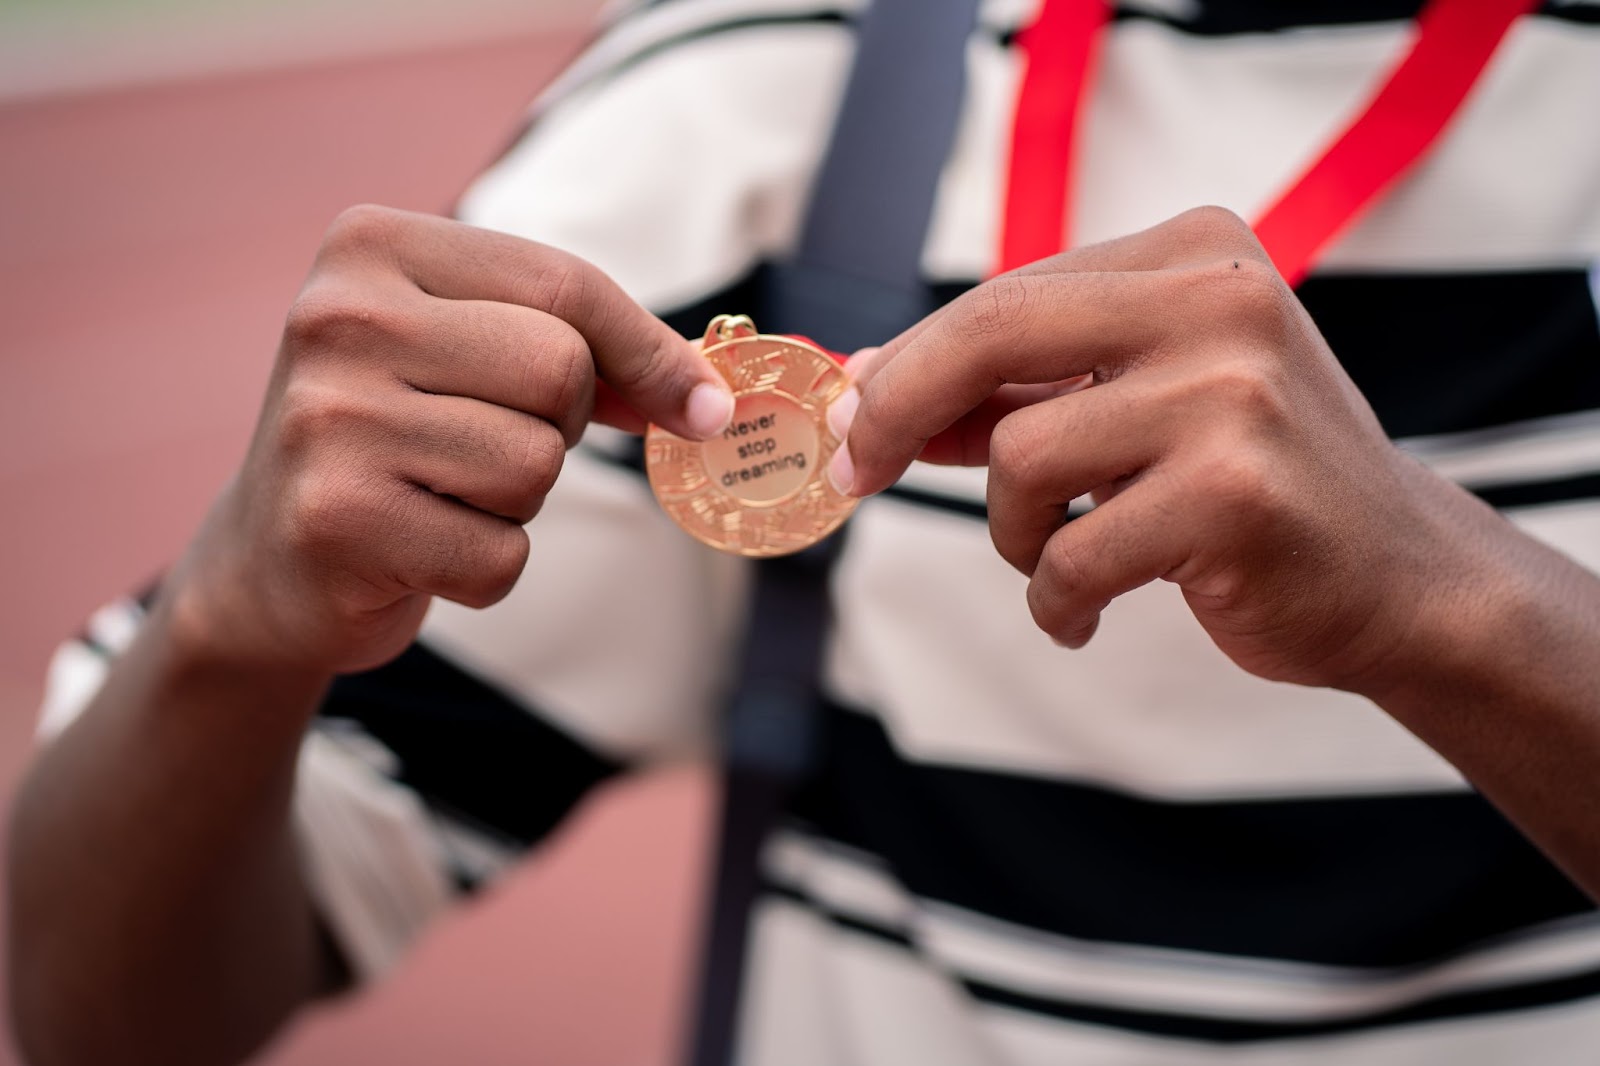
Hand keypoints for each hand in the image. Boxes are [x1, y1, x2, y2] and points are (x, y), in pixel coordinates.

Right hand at [168, 205, 732, 674]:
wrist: (267, 561)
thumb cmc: (400, 442)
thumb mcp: (471, 356)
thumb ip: (585, 351)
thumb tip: (708, 398)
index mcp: (372, 246)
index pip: (564, 285)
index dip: (649, 352)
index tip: (701, 406)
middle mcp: (338, 318)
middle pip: (560, 370)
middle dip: (560, 427)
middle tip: (489, 444)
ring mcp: (328, 420)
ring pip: (536, 465)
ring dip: (516, 503)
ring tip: (441, 495)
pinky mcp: (337, 521)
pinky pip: (500, 556)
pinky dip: (485, 569)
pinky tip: (419, 551)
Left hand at [831, 206, 1475, 695]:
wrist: (1402, 576)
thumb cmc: (1250, 485)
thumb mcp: (1140, 404)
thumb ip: (1020, 386)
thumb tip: (870, 391)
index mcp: (1194, 254)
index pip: (1005, 295)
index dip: (908, 364)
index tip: (854, 419)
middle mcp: (1218, 301)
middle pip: (990, 335)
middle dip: (899, 410)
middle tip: (858, 472)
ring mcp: (1232, 394)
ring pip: (1021, 457)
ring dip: (1016, 532)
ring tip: (1068, 557)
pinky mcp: (1234, 493)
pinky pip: (1070, 554)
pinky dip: (1056, 598)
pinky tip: (1086, 612)